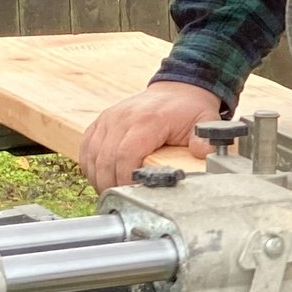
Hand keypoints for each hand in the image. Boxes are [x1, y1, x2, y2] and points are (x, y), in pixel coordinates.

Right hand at [79, 81, 222, 190]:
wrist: (177, 90)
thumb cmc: (189, 110)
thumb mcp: (205, 122)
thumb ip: (204, 141)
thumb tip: (203, 157)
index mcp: (148, 120)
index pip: (126, 154)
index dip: (125, 179)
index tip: (133, 194)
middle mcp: (123, 118)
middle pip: (106, 160)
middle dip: (111, 185)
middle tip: (122, 201)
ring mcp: (109, 119)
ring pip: (92, 156)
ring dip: (99, 178)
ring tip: (113, 192)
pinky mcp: (101, 122)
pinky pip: (86, 148)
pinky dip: (90, 166)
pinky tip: (101, 178)